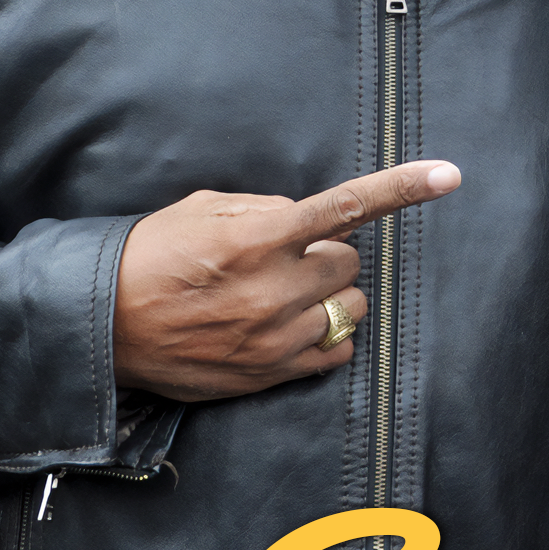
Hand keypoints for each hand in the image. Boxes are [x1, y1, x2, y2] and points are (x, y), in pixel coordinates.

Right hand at [112, 160, 460, 401]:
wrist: (99, 325)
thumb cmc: (148, 256)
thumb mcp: (202, 210)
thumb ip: (264, 207)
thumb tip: (304, 217)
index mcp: (259, 238)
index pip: (347, 207)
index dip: (403, 188)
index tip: (449, 175)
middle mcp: (274, 288)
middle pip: (349, 262)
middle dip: (325, 255)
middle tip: (283, 259)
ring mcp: (275, 336)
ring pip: (348, 306)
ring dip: (327, 296)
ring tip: (280, 295)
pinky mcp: (270, 374)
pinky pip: (336, 350)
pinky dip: (327, 335)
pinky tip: (293, 326)